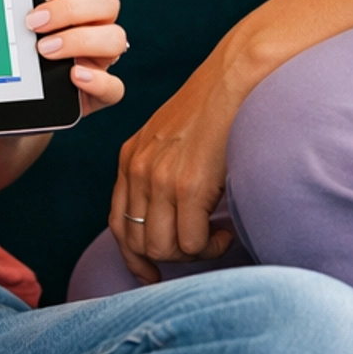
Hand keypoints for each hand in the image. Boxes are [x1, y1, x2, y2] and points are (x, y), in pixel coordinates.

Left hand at [27, 0, 125, 113]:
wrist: (18, 91)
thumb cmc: (22, 47)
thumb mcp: (24, 15)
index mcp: (84, 0)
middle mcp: (99, 26)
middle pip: (109, 1)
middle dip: (70, 9)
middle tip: (35, 21)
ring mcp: (102, 60)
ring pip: (116, 40)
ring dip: (79, 41)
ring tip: (44, 50)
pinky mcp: (100, 92)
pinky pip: (115, 88)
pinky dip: (97, 81)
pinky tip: (75, 75)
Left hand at [109, 49, 244, 283]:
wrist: (234, 78)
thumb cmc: (213, 107)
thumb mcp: (170, 137)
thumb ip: (159, 170)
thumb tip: (169, 215)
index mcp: (130, 159)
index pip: (118, 224)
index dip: (133, 257)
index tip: (150, 275)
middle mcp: (138, 170)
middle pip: (138, 243)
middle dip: (169, 258)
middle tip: (198, 248)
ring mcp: (160, 179)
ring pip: (164, 249)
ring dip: (192, 253)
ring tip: (214, 236)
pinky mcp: (188, 186)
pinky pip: (192, 242)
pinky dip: (211, 245)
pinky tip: (225, 230)